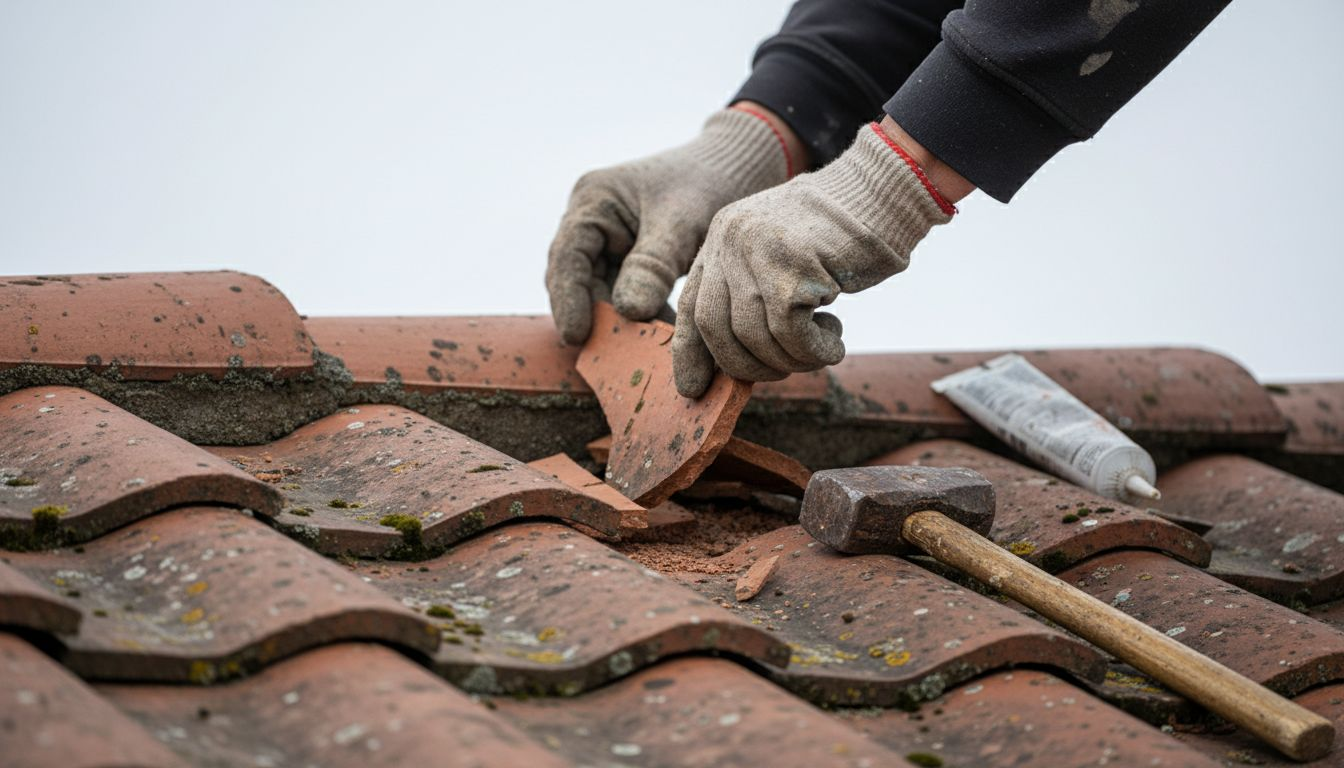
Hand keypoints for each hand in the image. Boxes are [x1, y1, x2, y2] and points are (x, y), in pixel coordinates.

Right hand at [546, 107, 795, 343]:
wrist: (737, 166)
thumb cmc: (708, 181)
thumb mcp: (680, 222)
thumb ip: (652, 266)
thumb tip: (629, 313)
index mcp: (593, 200)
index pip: (568, 255)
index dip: (568, 299)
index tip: (577, 336)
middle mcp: (592, 221)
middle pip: (578, 279)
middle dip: (595, 317)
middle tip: (613, 355)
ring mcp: (609, 241)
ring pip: (601, 292)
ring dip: (619, 322)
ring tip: (642, 352)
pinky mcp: (630, 259)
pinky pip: (626, 295)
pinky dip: (641, 316)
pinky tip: (662, 336)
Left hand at [671, 122, 955, 397]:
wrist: (883, 192)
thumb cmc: (838, 234)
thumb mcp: (779, 254)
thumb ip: (751, 291)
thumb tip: (734, 360)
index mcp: (721, 236)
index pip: (690, 304)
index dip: (689, 352)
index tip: (693, 388)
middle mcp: (730, 239)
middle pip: (715, 327)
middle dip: (746, 365)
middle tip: (782, 370)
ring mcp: (759, 250)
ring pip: (755, 336)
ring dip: (791, 359)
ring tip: (820, 349)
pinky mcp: (793, 268)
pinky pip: (790, 334)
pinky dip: (814, 352)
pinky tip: (835, 342)